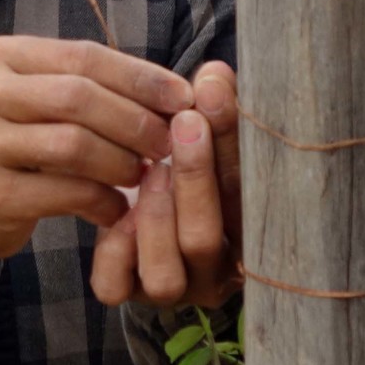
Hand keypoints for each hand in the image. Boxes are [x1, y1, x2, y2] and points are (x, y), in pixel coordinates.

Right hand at [0, 36, 193, 265]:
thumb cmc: (21, 146)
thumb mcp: (45, 103)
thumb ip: (97, 88)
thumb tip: (180, 92)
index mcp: (1, 56)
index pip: (84, 56)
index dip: (141, 77)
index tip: (185, 98)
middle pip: (79, 97)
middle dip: (135, 121)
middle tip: (169, 144)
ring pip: (73, 145)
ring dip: (122, 162)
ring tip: (144, 175)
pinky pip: (66, 193)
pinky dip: (103, 202)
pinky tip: (117, 209)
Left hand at [90, 61, 241, 308]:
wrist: (151, 197)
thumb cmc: (191, 164)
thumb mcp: (205, 137)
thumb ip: (213, 109)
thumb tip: (215, 74)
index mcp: (248, 235)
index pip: (249, 197)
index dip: (233, 142)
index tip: (213, 93)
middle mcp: (215, 271)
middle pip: (206, 239)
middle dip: (196, 176)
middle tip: (185, 122)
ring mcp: (172, 286)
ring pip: (165, 274)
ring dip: (155, 216)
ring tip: (151, 169)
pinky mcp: (127, 290)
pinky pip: (116, 284)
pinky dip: (114, 247)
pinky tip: (120, 207)